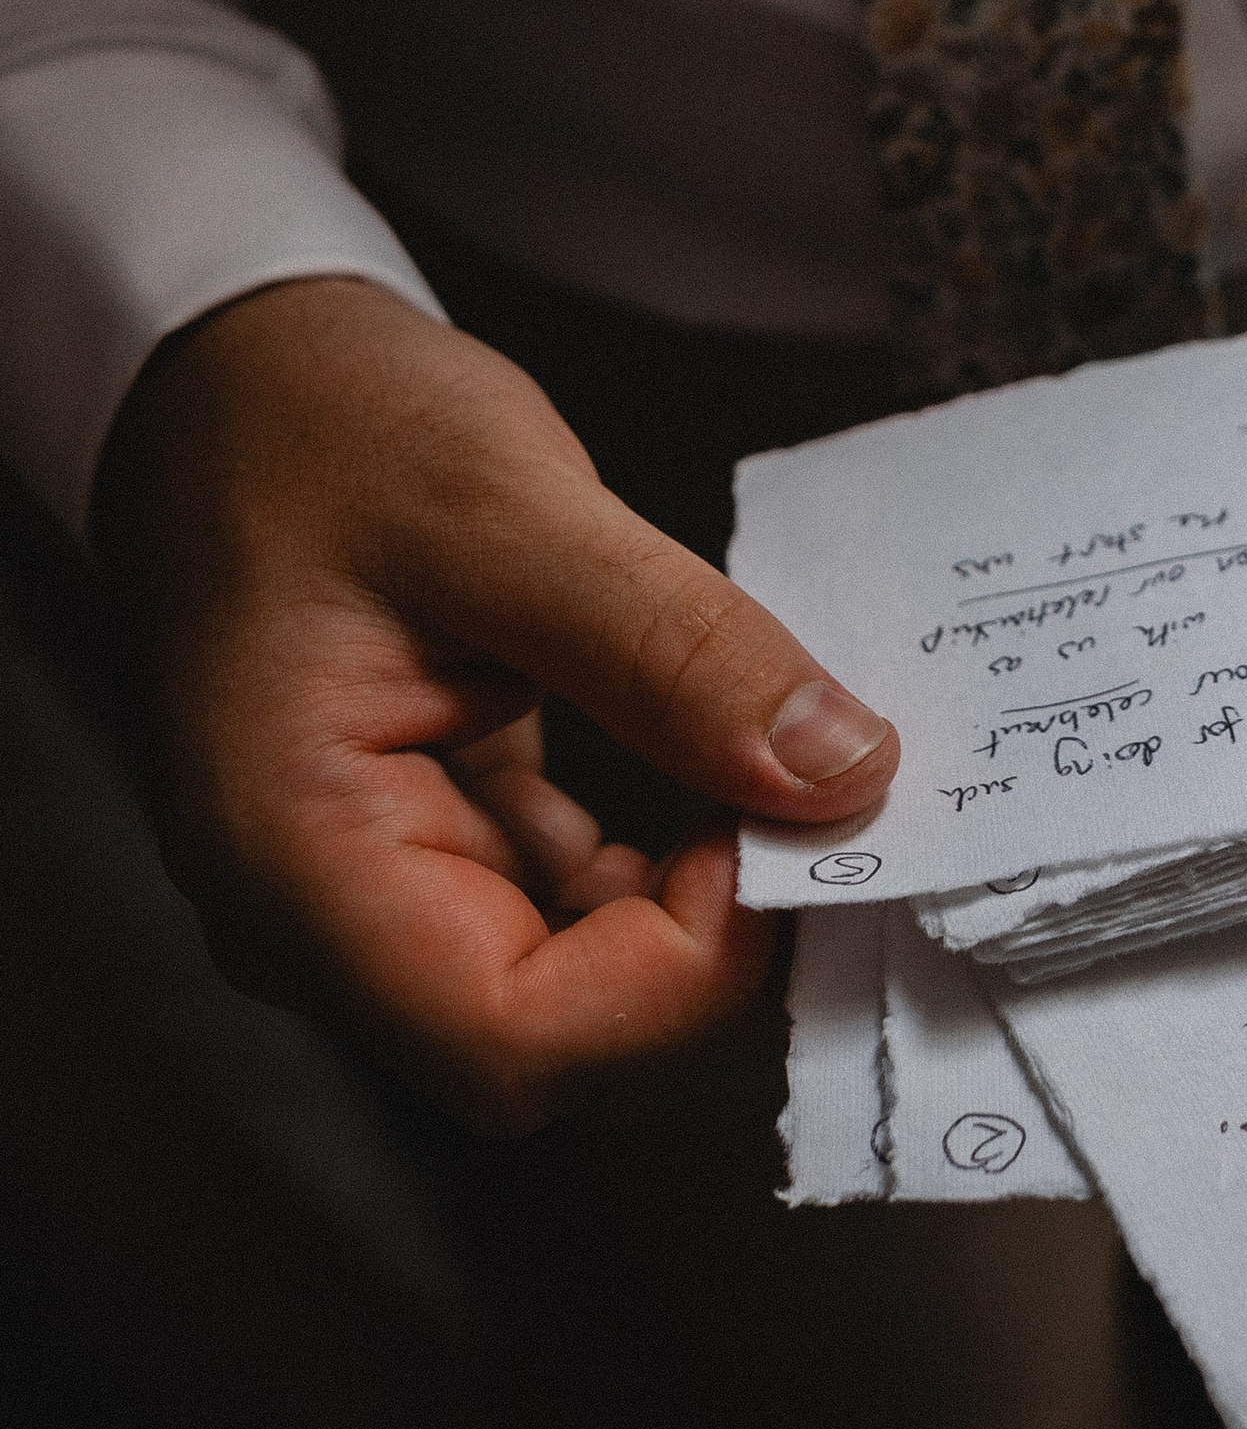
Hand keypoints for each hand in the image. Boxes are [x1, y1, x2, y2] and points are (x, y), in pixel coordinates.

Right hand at [92, 277, 900, 1133]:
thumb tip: (840, 772)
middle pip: (560, 1048)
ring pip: (585, 999)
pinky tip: (736, 781)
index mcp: (293, 861)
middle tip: (836, 818)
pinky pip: (575, 918)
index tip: (790, 841)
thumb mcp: (503, 506)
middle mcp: (322, 919)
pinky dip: (673, 870)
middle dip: (718, 962)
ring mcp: (378, 894)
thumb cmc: (310, 426)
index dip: (680, 982)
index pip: (512, 1036)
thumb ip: (674, 652)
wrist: (225, 380)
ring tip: (801, 789)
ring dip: (711, 919)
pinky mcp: (436, 848)